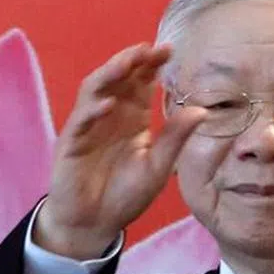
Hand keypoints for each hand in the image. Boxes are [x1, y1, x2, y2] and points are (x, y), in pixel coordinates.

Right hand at [34, 43, 207, 258]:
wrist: (94, 224)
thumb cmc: (124, 195)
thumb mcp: (158, 168)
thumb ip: (175, 139)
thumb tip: (202, 109)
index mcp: (132, 118)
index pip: (141, 83)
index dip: (151, 65)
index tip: (168, 50)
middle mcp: (109, 115)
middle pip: (118, 78)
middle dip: (132, 61)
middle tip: (149, 49)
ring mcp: (87, 126)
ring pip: (95, 90)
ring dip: (110, 74)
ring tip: (127, 63)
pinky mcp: (71, 143)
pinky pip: (81, 120)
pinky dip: (93, 110)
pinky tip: (109, 105)